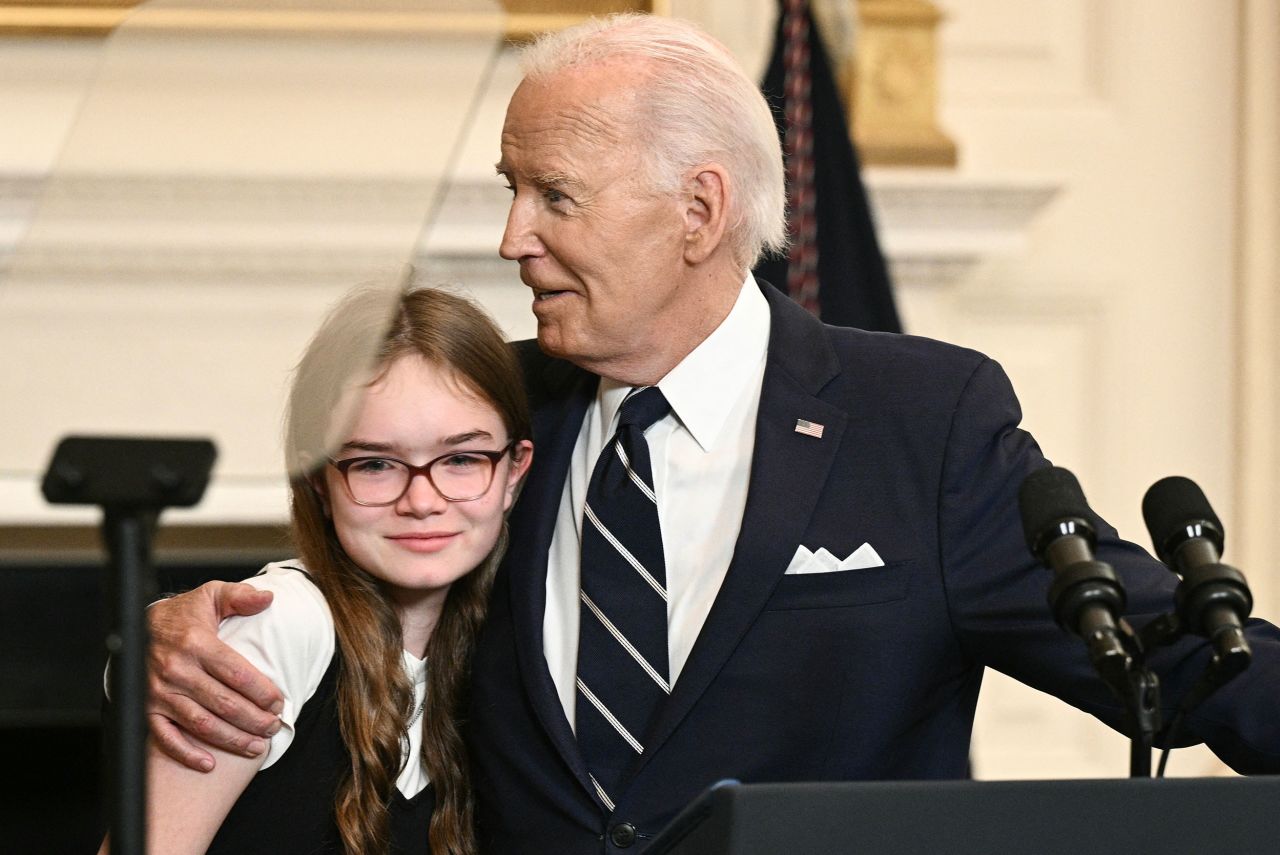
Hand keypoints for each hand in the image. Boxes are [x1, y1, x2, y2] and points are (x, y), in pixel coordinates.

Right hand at [147, 581, 283, 771]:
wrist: (133, 628)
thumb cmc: (181, 615)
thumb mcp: (210, 596)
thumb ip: (240, 596)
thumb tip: (268, 598)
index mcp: (196, 643)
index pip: (237, 673)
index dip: (262, 692)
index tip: (280, 702)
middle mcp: (176, 670)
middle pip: (224, 703)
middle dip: (254, 720)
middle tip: (274, 727)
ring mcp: (158, 692)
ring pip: (202, 724)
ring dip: (232, 740)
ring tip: (257, 746)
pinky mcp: (146, 709)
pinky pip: (166, 738)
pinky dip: (187, 754)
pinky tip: (209, 764)